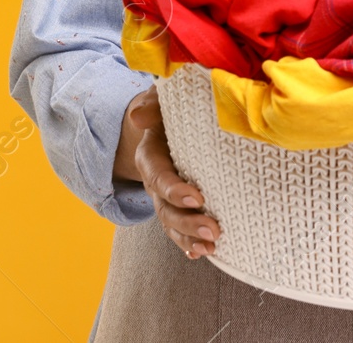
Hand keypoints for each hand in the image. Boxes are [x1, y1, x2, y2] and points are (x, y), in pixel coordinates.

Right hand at [113, 86, 221, 258]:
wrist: (167, 121)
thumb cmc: (168, 109)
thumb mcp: (159, 100)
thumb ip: (152, 104)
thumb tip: (139, 117)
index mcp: (150, 156)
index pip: (157, 177)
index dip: (173, 190)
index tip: (197, 197)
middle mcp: (157, 181)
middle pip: (165, 209)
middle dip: (187, 222)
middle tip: (213, 230)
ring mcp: (167, 198)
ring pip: (173, 224)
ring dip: (190, 238)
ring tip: (212, 246)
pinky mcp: (181, 206)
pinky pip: (181, 230)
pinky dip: (190, 244)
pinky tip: (204, 253)